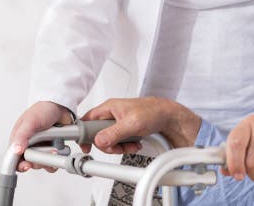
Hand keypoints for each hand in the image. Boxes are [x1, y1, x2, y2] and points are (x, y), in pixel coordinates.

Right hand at [9, 101, 73, 172]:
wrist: (62, 106)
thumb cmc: (43, 110)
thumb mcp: (30, 121)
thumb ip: (22, 136)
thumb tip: (16, 150)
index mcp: (18, 139)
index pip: (14, 158)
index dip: (20, 164)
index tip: (27, 165)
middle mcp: (28, 145)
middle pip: (29, 163)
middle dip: (39, 160)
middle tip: (47, 152)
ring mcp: (40, 148)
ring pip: (42, 164)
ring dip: (49, 159)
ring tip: (56, 149)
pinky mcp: (50, 150)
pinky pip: (52, 163)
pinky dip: (57, 159)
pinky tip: (60, 150)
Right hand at [81, 97, 201, 154]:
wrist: (168, 117)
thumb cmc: (153, 111)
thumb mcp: (132, 123)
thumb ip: (114, 132)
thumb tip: (99, 140)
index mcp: (109, 107)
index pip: (87, 119)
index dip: (84, 133)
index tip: (85, 145)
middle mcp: (112, 114)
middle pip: (98, 134)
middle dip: (108, 144)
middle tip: (117, 146)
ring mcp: (118, 123)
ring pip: (109, 140)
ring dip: (119, 146)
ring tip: (131, 144)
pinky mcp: (125, 130)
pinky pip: (119, 142)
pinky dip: (126, 146)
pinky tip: (135, 144)